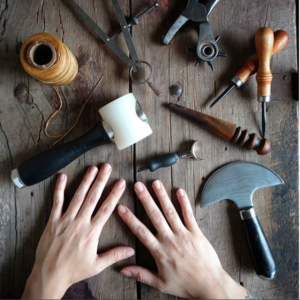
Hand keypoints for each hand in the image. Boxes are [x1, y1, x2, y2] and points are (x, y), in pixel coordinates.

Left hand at [22, 164, 134, 299]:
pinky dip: (60, 189)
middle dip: (101, 180)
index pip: (106, 209)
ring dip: (86, 181)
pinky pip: (57, 202)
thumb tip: (131, 250)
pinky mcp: (53, 221)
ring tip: (92, 168)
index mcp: (91, 232)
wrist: (49, 275)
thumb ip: (114, 255)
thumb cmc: (73, 271)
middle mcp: (79, 223)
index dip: (114, 194)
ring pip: (78, 196)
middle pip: (93, 197)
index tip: (121, 182)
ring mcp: (65, 220)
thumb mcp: (97, 265)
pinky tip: (62, 177)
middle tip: (107, 167)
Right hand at [118, 181, 247, 298]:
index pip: (141, 231)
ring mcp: (184, 234)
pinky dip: (184, 202)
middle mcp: (170, 240)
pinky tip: (179, 191)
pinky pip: (189, 215)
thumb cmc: (185, 285)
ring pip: (170, 212)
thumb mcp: (160, 283)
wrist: (210, 285)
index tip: (121, 207)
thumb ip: (141, 274)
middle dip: (145, 199)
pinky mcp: (196, 232)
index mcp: (159, 252)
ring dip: (162, 196)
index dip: (130, 219)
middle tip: (138, 186)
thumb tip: (122, 270)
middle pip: (155, 216)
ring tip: (155, 183)